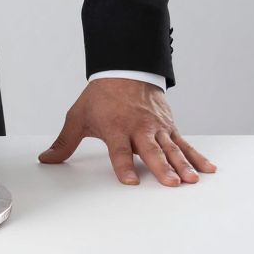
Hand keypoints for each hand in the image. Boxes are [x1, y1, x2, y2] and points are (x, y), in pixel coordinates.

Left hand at [38, 78, 216, 185]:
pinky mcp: (169, 127)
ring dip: (183, 164)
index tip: (130, 181)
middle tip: (171, 182)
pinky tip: (208, 169)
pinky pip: (184, 143)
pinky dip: (197, 156)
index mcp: (115, 127)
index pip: (118, 150)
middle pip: (150, 151)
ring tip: (192, 179)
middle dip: (161, 167)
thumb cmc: (100, 97)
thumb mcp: (78, 116)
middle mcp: (138, 128)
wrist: (124, 70)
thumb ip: (64, 141)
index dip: (123, 166)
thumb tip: (46, 159)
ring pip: (171, 149)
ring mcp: (156, 128)